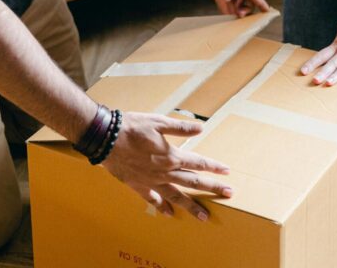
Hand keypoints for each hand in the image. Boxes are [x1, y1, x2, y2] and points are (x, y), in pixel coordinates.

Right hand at [104, 111, 231, 219]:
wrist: (106, 139)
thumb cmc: (133, 126)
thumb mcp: (158, 121)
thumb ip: (180, 127)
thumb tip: (200, 128)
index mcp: (171, 155)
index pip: (198, 163)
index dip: (214, 167)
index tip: (227, 172)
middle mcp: (165, 172)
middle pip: (193, 182)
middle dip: (212, 188)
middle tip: (229, 194)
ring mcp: (152, 182)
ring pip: (176, 196)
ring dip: (191, 205)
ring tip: (204, 216)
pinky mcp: (139, 186)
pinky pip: (153, 200)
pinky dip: (162, 207)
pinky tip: (169, 214)